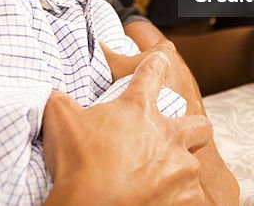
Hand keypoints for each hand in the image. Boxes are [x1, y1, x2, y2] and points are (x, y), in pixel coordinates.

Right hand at [43, 53, 210, 205]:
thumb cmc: (78, 163)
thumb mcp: (60, 118)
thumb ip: (61, 98)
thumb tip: (53, 93)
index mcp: (139, 109)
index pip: (153, 73)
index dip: (156, 65)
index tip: (160, 62)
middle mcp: (168, 135)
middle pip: (199, 125)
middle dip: (192, 129)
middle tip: (173, 139)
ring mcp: (181, 169)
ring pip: (193, 167)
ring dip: (178, 172)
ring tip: (158, 180)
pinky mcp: (186, 200)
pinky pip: (189, 199)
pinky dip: (176, 201)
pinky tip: (158, 201)